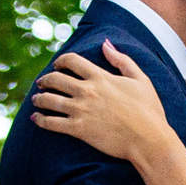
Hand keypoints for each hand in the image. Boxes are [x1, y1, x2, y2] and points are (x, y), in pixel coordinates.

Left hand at [32, 40, 173, 163]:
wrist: (150, 140)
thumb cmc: (150, 111)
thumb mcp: (141, 80)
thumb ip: (122, 60)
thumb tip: (105, 44)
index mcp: (101, 77)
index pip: (71, 61)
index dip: (60, 61)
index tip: (56, 65)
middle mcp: (88, 91)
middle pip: (56, 79)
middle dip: (45, 80)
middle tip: (41, 83)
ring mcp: (81, 110)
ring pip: (49, 100)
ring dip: (39, 99)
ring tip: (36, 100)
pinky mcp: (79, 130)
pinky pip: (52, 123)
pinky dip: (41, 120)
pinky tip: (36, 119)